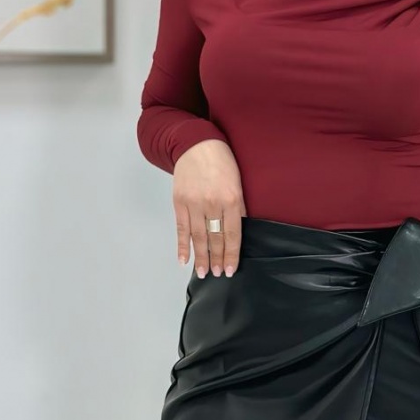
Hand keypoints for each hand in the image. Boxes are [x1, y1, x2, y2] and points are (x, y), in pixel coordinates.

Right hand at [172, 139, 245, 277]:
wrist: (196, 144)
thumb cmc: (222, 162)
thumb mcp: (238, 182)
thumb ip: (238, 207)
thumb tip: (240, 229)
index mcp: (230, 200)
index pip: (232, 234)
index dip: (231, 254)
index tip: (230, 269)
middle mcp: (211, 204)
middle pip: (215, 238)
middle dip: (217, 259)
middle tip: (218, 275)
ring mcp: (193, 204)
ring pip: (198, 237)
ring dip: (201, 257)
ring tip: (204, 273)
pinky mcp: (179, 202)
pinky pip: (181, 228)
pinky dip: (181, 246)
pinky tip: (184, 260)